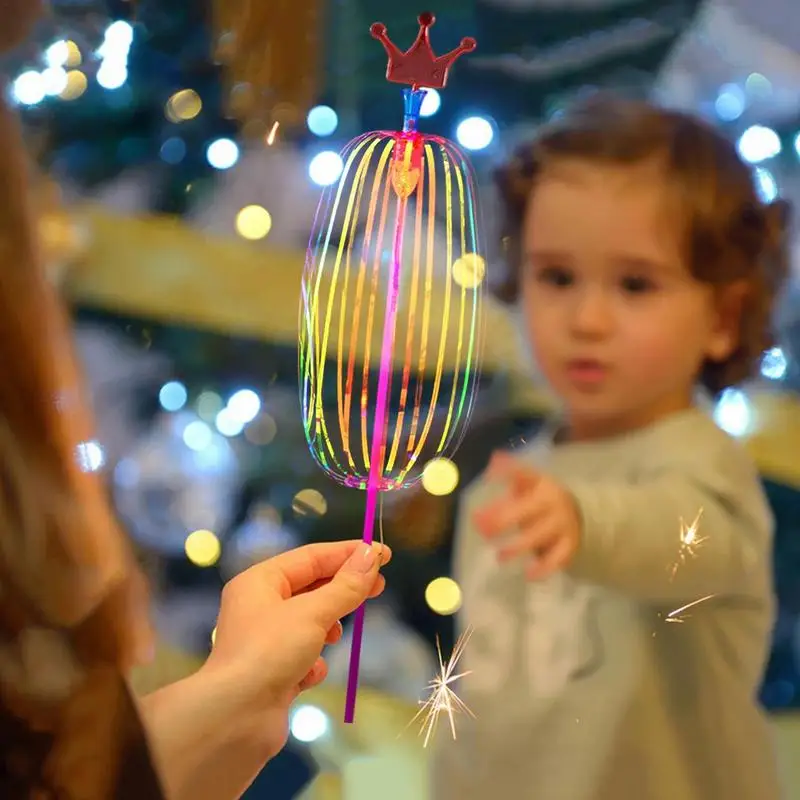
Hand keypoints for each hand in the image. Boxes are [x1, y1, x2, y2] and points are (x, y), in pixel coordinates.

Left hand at [141, 541, 390, 799]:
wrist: (234, 720)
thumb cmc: (270, 653)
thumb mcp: (313, 613)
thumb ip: (346, 585)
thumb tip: (372, 554)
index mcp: (259, 582)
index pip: (311, 557)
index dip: (348, 553)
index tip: (383, 554)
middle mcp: (258, 607)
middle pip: (310, 587)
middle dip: (342, 590)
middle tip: (379, 587)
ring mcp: (264, 642)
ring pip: (308, 622)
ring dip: (327, 628)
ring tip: (335, 635)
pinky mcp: (271, 674)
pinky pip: (302, 657)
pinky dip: (312, 663)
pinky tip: (311, 673)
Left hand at [474, 452, 579, 579]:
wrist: (579, 513)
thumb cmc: (541, 498)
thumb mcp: (528, 483)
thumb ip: (509, 475)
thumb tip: (492, 460)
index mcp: (541, 484)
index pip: (523, 474)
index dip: (506, 473)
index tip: (488, 476)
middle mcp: (553, 502)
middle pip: (526, 511)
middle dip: (501, 520)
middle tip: (481, 529)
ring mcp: (563, 524)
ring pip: (538, 536)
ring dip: (517, 547)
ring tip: (499, 557)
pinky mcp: (569, 544)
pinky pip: (557, 558)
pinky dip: (545, 568)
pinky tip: (529, 575)